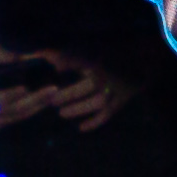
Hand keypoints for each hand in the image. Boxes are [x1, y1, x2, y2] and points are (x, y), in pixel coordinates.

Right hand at [0, 40, 72, 128]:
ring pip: (16, 119)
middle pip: (15, 112)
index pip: (5, 99)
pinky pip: (11, 121)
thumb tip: (22, 58)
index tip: (44, 85)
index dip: (25, 93)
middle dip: (38, 101)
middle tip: (55, 91)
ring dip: (36, 108)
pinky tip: (40, 102)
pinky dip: (25, 112)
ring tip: (53, 96)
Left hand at [15, 48, 135, 130]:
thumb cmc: (107, 52)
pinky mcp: (120, 101)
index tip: (43, 75)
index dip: (58, 66)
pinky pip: (106, 115)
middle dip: (65, 96)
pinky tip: (81, 128)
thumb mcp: (87, 48)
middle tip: (50, 101)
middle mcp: (104, 75)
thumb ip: (63, 54)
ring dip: (77, 109)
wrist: (138, 60)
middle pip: (83, 88)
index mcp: (94, 59)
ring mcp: (113, 90)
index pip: (73, 61)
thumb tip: (38, 54)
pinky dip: (94, 123)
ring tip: (62, 113)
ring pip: (94, 103)